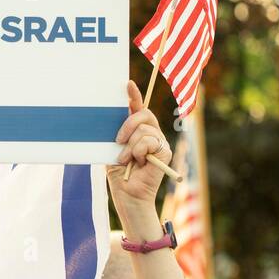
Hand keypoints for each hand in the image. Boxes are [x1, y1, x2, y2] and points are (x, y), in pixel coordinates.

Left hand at [106, 80, 171, 207]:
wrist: (128, 195)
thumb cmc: (119, 174)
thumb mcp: (113, 148)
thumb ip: (118, 133)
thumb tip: (115, 114)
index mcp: (138, 131)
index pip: (138, 108)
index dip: (134, 95)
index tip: (127, 84)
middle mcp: (151, 134)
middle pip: (143, 114)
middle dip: (128, 124)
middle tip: (118, 140)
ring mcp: (160, 142)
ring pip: (144, 129)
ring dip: (130, 146)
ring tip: (126, 160)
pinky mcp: (165, 152)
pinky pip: (149, 141)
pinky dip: (138, 152)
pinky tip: (137, 163)